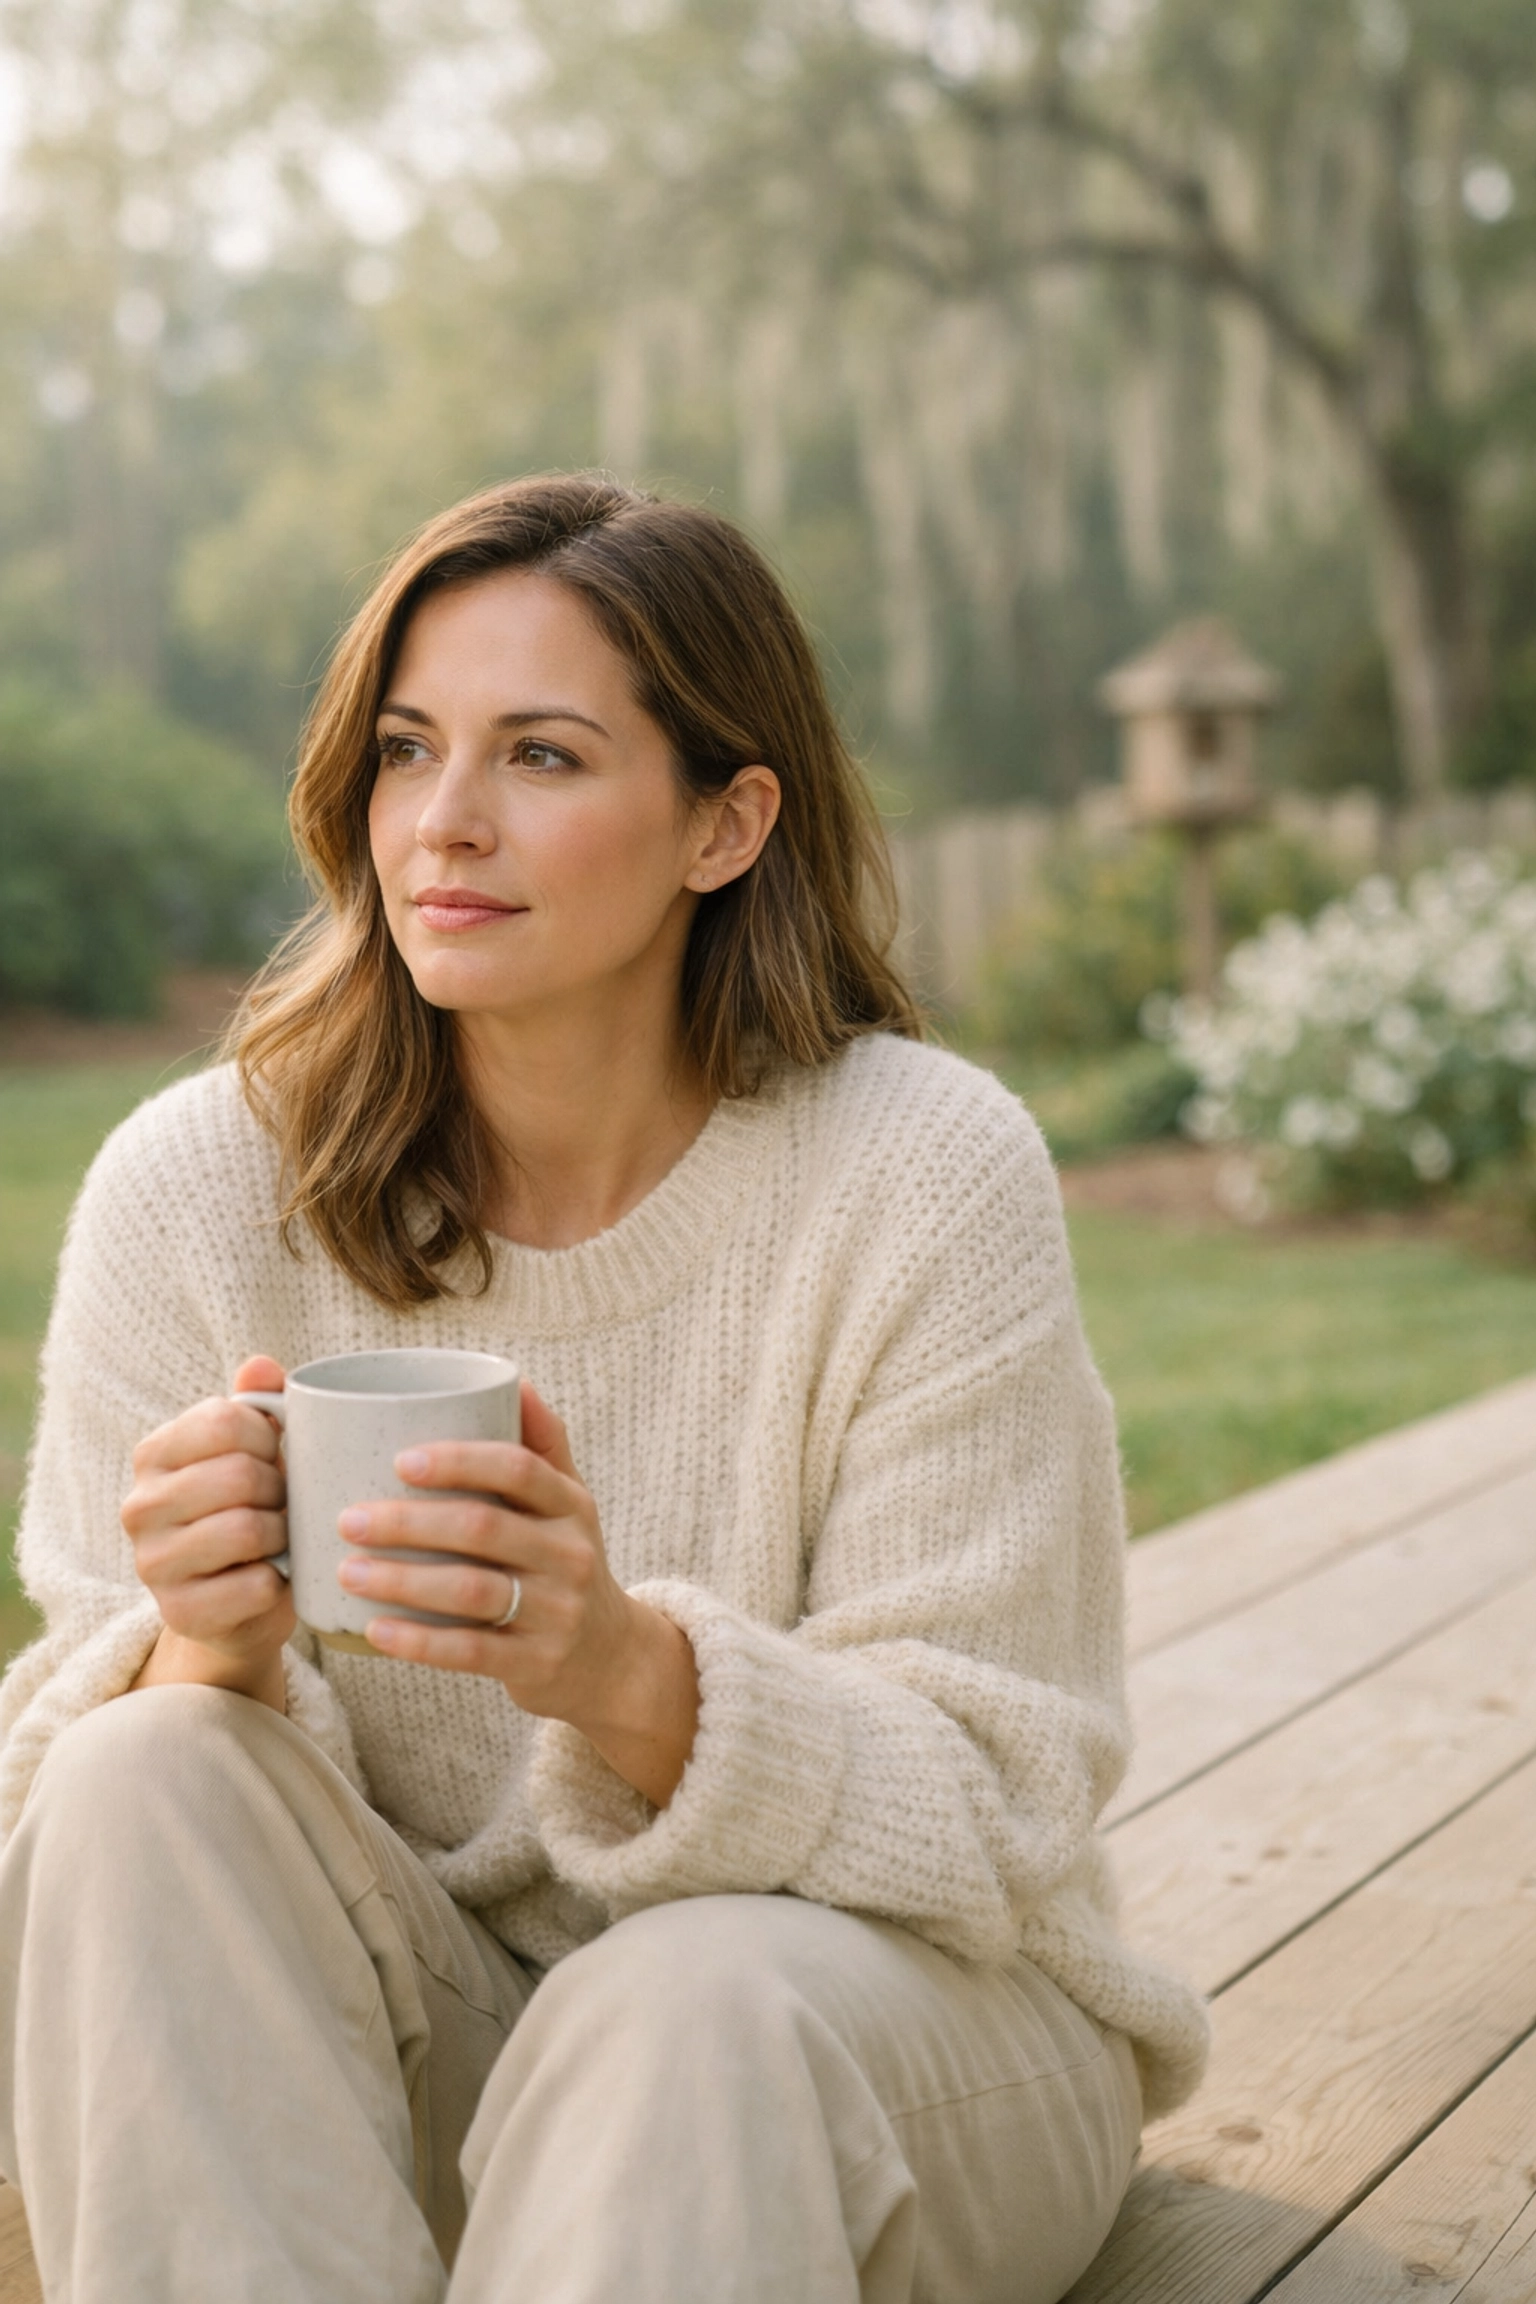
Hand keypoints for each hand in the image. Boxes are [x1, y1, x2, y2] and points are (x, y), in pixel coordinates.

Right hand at [122, 1356, 293, 1709]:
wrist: (237, 1603)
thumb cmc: (250, 1510)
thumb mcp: (253, 1453)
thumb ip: (258, 1404)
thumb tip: (261, 1366)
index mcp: (154, 1454)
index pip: (226, 1422)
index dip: (271, 1438)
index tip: (276, 1457)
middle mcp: (139, 1506)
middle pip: (238, 1475)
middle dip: (280, 1490)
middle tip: (285, 1505)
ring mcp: (152, 1563)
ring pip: (246, 1529)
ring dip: (282, 1535)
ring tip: (281, 1539)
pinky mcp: (178, 1613)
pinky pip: (254, 1585)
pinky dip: (279, 1582)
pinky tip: (272, 1578)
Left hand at [337, 1381, 698, 1805]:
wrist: (609, 1658)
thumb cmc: (566, 1562)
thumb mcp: (569, 1504)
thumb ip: (542, 1446)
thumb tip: (515, 1381)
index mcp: (571, 1505)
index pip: (519, 1469)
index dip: (460, 1461)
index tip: (400, 1459)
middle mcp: (570, 1554)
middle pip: (483, 1528)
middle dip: (409, 1521)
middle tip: (347, 1519)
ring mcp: (556, 1612)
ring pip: (470, 1591)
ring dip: (401, 1581)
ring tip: (347, 1570)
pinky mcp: (535, 1663)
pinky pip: (470, 1651)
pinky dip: (418, 1641)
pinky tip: (374, 1630)